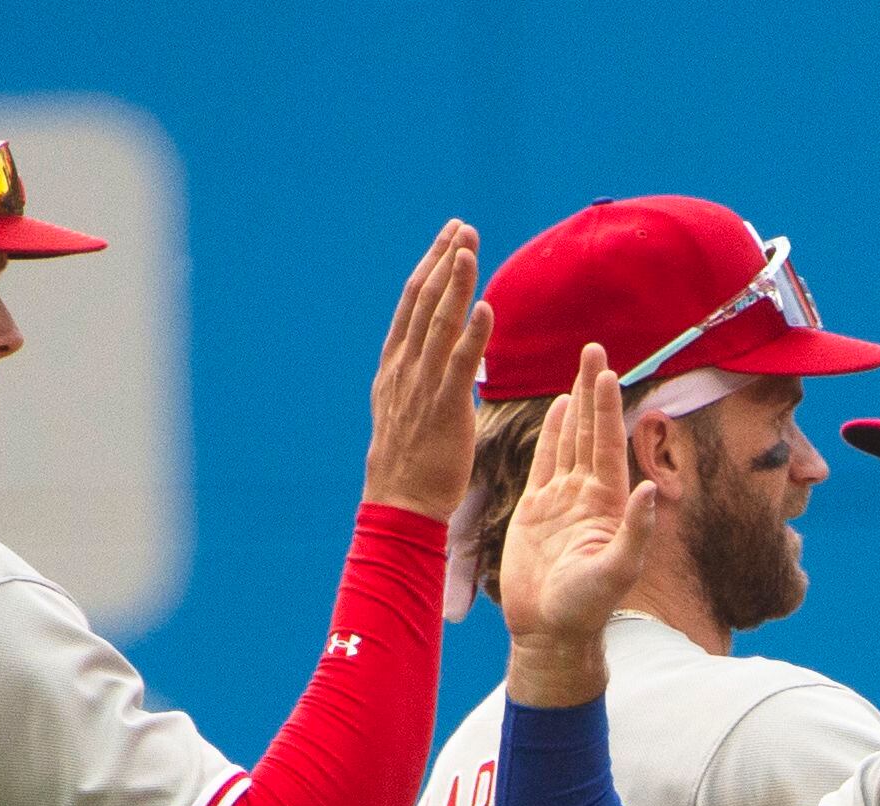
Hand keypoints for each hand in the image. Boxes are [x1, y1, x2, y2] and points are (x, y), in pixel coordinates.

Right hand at [360, 221, 493, 520]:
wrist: (399, 503)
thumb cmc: (410, 461)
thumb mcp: (406, 406)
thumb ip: (420, 375)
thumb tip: (438, 353)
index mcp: (395, 365)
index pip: (413, 304)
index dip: (432, 267)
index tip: (450, 237)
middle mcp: (405, 368)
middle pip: (424, 303)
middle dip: (445, 262)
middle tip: (464, 227)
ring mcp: (422, 387)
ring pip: (438, 325)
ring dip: (455, 284)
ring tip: (470, 249)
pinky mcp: (444, 410)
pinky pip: (459, 366)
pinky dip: (472, 335)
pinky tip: (484, 307)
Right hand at [498, 342, 659, 705]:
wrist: (550, 632)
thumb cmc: (586, 608)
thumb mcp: (617, 571)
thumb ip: (634, 532)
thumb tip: (648, 491)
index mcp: (607, 502)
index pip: (607, 443)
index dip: (607, 406)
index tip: (609, 369)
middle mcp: (587, 494)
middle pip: (591, 430)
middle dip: (593, 390)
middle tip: (594, 348)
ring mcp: (561, 500)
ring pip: (569, 441)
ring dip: (575, 405)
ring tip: (580, 369)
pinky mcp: (535, 511)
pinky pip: (544, 463)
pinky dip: (552, 435)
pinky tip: (557, 410)